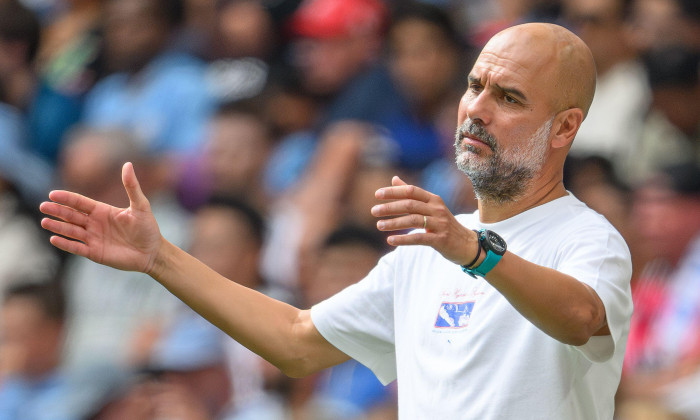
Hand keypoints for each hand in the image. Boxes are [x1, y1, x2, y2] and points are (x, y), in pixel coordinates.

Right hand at [39, 162, 161, 273]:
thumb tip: (128, 164)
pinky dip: (66, 244)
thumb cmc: (147, 228)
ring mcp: (93, 238)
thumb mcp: (141, 206)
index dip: (67, 198)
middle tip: (43, 206)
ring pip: (71, 231)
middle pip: (72, 215)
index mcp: (102, 211)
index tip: (53, 194)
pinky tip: (54, 239)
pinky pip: (77, 248)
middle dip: (58, 211)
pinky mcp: (95, 253)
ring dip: (58, 227)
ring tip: (45, 222)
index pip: (80, 203)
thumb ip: (132, 186)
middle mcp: (94, 224)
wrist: (152, 252)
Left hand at [371, 176, 479, 265]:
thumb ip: (412, 194)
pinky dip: (403, 239)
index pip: (411, 191)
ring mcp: (440, 224)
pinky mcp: (440, 240)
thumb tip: (394, 179)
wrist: (467, 245)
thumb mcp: (431, 206)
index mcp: (433, 199)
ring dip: (394, 223)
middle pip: (410, 205)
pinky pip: (419, 238)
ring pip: (413, 220)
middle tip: (374, 211)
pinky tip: (390, 240)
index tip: (377, 194)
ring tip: (379, 226)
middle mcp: (437, 209)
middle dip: (390, 207)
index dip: (394, 192)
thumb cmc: (444, 224)